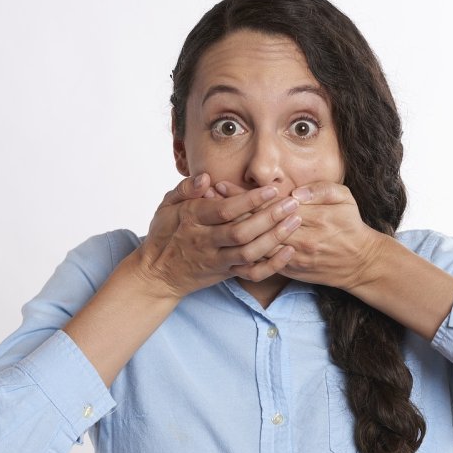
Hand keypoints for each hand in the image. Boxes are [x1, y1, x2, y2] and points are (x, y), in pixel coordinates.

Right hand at [133, 174, 302, 298]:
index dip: (249, 200)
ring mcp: (217, 260)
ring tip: (295, 221)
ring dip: (275, 238)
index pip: (224, 210)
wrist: (158, 274)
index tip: (272, 188)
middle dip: (270, 217)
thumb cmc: (164, 234)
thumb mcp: (166, 205)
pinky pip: (252, 273)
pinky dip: (272, 265)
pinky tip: (289, 251)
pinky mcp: (226, 274)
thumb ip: (185, 189)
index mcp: (192, 219)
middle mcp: (205, 241)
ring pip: (249, 253)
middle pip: (241, 232)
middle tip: (292, 203)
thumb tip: (206, 177)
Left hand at [214, 180, 385, 290]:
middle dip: (228, 211)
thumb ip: (320, 189)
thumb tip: (295, 192)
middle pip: (256, 224)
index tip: (220, 185)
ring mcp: (292, 257)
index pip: (268, 203)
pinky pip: (262, 263)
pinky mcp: (290, 270)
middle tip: (204, 200)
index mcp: (309, 216)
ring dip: (231, 231)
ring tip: (208, 220)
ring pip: (255, 244)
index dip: (242, 195)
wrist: (360, 262)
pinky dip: (242, 253)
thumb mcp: (344, 198)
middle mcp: (298, 238)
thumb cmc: (351, 226)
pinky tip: (225, 244)